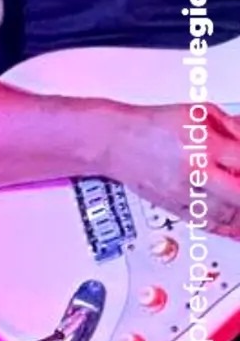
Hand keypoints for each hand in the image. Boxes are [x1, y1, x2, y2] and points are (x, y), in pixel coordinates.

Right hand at [103, 102, 239, 238]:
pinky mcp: (173, 207)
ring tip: (237, 200)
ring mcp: (183, 192)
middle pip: (239, 195)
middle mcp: (194, 171)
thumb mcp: (197, 113)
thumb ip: (231, 126)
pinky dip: (226, 227)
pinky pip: (207, 225)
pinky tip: (235, 225)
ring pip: (226, 214)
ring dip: (239, 212)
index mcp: (203, 144)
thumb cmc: (152, 124)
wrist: (113, 140)